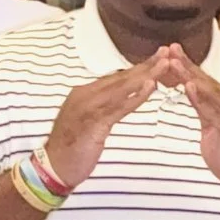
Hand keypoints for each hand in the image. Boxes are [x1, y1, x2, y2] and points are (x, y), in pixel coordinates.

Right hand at [42, 56, 167, 185]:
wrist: (53, 167)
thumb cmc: (73, 147)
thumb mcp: (89, 122)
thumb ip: (103, 108)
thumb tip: (119, 99)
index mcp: (85, 93)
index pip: (117, 78)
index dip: (138, 68)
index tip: (158, 58)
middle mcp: (85, 95)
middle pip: (121, 78)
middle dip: (146, 65)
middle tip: (167, 52)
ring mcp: (88, 107)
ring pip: (122, 88)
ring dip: (145, 75)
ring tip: (164, 65)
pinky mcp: (93, 123)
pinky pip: (118, 107)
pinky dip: (135, 96)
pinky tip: (150, 86)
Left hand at [158, 48, 219, 197]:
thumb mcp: (213, 131)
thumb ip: (205, 112)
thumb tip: (192, 94)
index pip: (207, 84)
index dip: (189, 69)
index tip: (170, 54)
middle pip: (210, 84)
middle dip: (188, 66)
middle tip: (170, 49)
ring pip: (213, 95)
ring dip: (193, 77)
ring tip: (176, 64)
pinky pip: (218, 114)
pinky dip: (203, 100)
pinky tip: (190, 87)